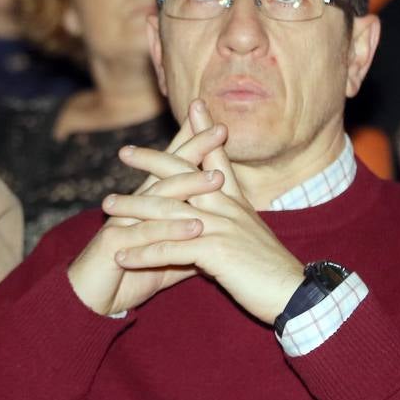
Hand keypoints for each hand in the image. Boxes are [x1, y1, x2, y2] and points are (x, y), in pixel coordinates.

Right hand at [65, 101, 229, 314]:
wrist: (92, 301)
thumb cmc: (130, 275)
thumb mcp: (169, 257)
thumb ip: (191, 242)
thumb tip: (220, 236)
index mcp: (149, 204)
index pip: (174, 167)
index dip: (194, 146)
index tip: (222, 127)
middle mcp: (134, 204)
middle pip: (166, 170)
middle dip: (193, 148)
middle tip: (220, 130)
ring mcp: (122, 221)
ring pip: (159, 198)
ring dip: (189, 185)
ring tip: (218, 177)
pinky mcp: (114, 244)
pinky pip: (146, 234)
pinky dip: (172, 230)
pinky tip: (195, 227)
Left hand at [103, 101, 304, 323]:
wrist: (292, 293)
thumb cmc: (270, 268)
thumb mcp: (251, 233)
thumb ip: (232, 217)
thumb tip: (216, 211)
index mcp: (237, 202)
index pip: (216, 159)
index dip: (204, 132)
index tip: (192, 106)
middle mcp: (228, 207)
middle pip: (184, 175)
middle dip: (152, 161)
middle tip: (124, 151)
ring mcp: (221, 227)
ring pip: (168, 211)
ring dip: (133, 208)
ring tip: (106, 207)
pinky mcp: (215, 252)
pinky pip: (170, 249)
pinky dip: (143, 252)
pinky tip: (121, 256)